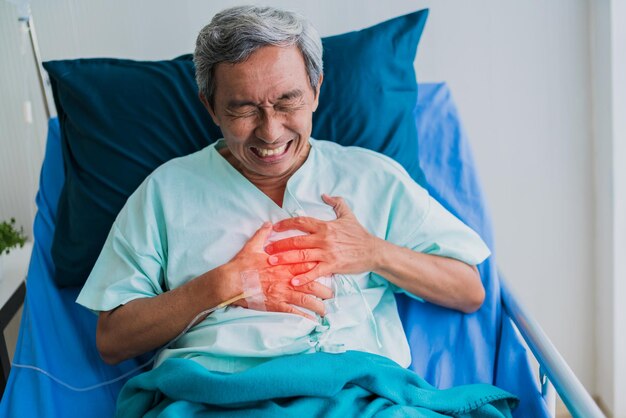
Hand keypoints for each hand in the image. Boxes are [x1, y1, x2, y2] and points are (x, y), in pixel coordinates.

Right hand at [225, 222, 332, 319]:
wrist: (230, 281)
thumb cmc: (241, 265)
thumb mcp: (252, 246)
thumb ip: (263, 234)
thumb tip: (268, 224)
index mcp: (283, 263)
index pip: (307, 263)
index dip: (319, 267)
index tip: (327, 271)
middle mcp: (286, 278)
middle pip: (311, 282)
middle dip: (323, 289)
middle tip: (331, 294)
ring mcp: (282, 292)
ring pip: (306, 299)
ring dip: (317, 305)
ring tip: (325, 310)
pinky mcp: (275, 304)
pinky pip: (293, 312)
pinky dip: (304, 317)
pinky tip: (312, 321)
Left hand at [265, 194, 380, 286]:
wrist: (372, 251)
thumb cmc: (358, 234)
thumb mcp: (347, 215)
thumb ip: (336, 203)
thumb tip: (325, 194)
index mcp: (324, 226)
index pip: (300, 222)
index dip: (285, 224)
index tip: (273, 227)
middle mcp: (323, 239)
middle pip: (296, 241)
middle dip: (279, 245)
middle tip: (265, 249)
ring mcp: (327, 253)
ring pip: (301, 256)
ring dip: (285, 259)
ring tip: (271, 263)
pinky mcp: (333, 266)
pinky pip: (315, 272)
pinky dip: (303, 277)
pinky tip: (292, 281)